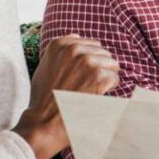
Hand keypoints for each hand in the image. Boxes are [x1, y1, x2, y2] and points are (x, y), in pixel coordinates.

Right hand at [16, 35, 120, 158]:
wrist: (44, 122)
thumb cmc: (44, 98)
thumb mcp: (45, 66)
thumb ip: (61, 51)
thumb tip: (76, 37)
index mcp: (60, 44)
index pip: (91, 44)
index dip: (89, 63)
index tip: (78, 77)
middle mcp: (73, 49)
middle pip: (103, 53)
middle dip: (99, 69)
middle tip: (84, 87)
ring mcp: (86, 62)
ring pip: (112, 65)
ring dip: (105, 79)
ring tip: (88, 92)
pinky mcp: (98, 76)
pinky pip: (115, 79)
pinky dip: (109, 90)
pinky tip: (93, 98)